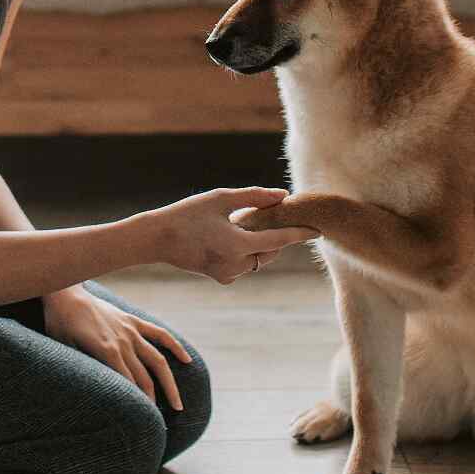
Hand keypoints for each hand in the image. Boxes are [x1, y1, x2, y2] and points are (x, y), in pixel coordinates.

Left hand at [44, 286, 191, 409]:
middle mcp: (123, 342)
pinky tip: (187, 359)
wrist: (65, 294)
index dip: (139, 405)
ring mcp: (130, 331)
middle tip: (160, 423)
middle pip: (145, 378)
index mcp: (106, 352)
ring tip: (179, 404)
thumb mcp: (64, 350)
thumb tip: (86, 392)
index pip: (130, 385)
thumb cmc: (59, 324)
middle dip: (154, 403)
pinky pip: (158, 334)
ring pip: (157, 360)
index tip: (145, 423)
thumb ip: (79, 368)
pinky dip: (174, 346)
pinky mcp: (132, 321)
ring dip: (169, 384)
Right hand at [148, 187, 319, 283]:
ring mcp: (228, 274)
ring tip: (240, 223)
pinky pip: (243, 265)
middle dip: (273, 235)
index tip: (318, 230)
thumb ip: (254, 197)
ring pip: (257, 259)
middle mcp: (235, 264)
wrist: (156, 238)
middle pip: (269, 251)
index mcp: (237, 244)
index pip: (279, 240)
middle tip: (268, 215)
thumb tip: (283, 196)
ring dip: (258, 243)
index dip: (299, 233)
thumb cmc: (187, 214)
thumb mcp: (220, 198)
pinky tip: (228, 236)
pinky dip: (244, 251)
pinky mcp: (221, 277)